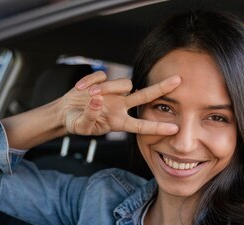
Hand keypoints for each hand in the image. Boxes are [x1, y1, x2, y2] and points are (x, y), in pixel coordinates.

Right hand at [60, 71, 180, 136]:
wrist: (65, 112)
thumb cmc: (76, 122)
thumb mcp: (81, 126)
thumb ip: (89, 115)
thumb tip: (97, 99)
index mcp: (118, 122)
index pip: (141, 126)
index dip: (157, 128)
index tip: (175, 129)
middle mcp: (120, 106)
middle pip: (145, 96)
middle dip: (161, 88)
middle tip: (178, 80)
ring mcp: (113, 93)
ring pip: (123, 84)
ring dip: (108, 87)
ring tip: (89, 94)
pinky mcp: (103, 81)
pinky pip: (102, 76)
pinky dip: (91, 81)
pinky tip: (80, 88)